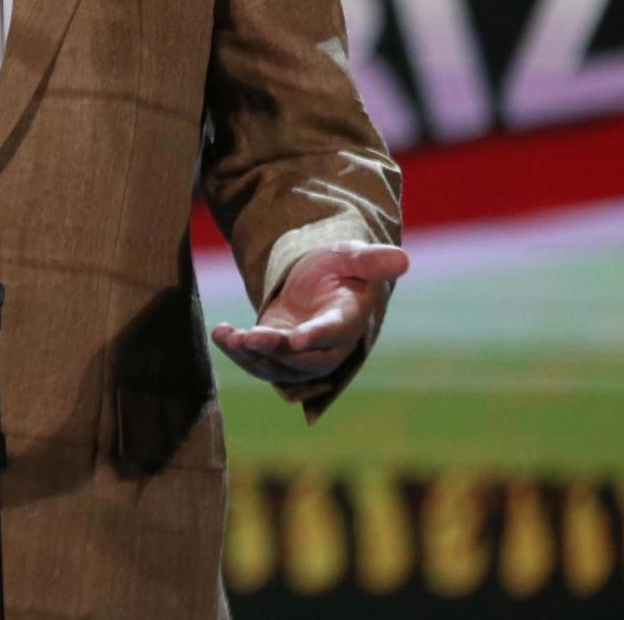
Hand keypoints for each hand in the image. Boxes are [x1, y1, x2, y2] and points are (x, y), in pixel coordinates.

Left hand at [211, 240, 408, 386]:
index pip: (335, 332)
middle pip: (303, 359)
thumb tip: (403, 259)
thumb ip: (372, 261)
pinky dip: (236, 350)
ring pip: (276, 367)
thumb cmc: (341, 266)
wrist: (321, 281)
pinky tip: (220, 333)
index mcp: (349, 320)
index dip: (317, 336)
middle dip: (276, 351)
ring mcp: (299, 355)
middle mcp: (326, 346)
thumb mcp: (353, 256)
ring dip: (251, 355)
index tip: (298, 338)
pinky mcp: (276, 353)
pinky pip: (257, 360)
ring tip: (229, 337)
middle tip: (251, 337)